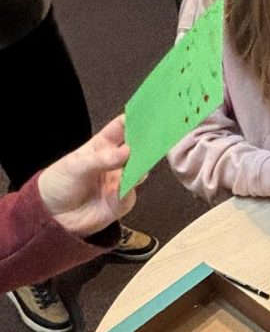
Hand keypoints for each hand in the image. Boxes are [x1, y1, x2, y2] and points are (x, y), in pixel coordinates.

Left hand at [38, 115, 136, 236]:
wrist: (53, 215)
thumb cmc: (60, 182)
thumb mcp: (76, 166)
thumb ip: (102, 159)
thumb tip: (127, 151)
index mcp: (102, 146)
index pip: (120, 129)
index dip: (133, 121)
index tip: (146, 115)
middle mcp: (115, 162)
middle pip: (136, 150)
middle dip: (146, 144)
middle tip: (155, 140)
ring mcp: (120, 181)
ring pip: (138, 172)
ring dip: (141, 168)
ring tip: (142, 164)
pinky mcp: (122, 201)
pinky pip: (131, 194)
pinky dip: (128, 191)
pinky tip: (122, 189)